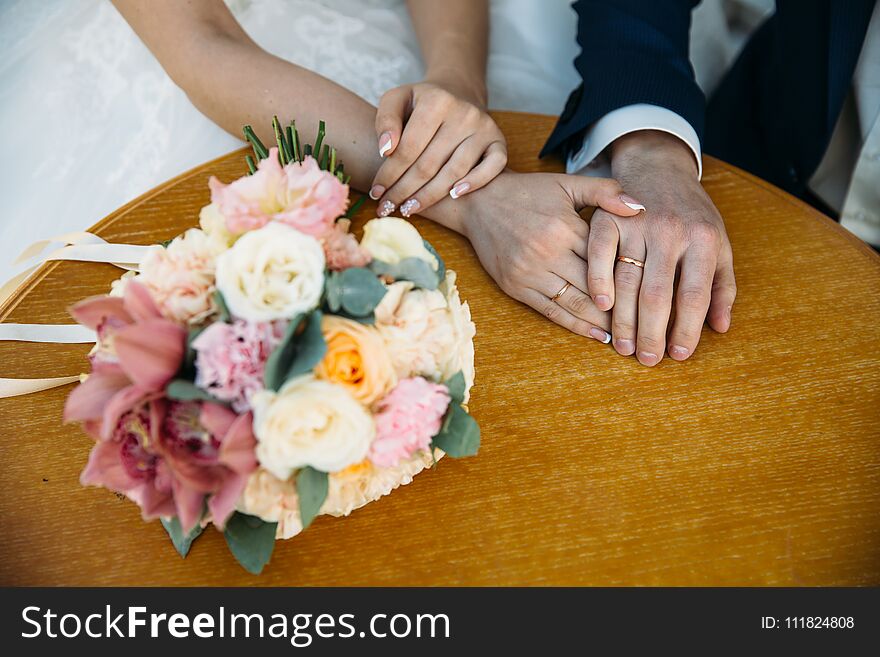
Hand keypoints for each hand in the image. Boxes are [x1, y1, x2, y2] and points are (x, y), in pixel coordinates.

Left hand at [369, 81, 506, 217]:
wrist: (457, 95)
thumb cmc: (420, 105)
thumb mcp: (397, 100)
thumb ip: (385, 120)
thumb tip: (386, 150)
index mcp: (436, 100)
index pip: (408, 148)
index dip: (389, 174)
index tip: (376, 192)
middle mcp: (464, 113)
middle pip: (429, 164)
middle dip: (404, 190)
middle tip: (388, 207)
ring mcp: (484, 128)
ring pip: (455, 172)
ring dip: (430, 196)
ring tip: (409, 208)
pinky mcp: (499, 141)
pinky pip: (492, 167)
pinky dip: (474, 183)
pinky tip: (453, 196)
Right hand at [457, 171, 642, 339]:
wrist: (479, 202)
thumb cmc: (529, 192)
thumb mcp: (567, 183)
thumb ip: (605, 192)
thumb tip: (641, 207)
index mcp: (564, 226)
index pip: (606, 258)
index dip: (633, 277)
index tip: (657, 291)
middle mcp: (546, 252)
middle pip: (594, 286)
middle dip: (624, 306)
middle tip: (652, 322)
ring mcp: (528, 272)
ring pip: (574, 303)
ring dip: (602, 322)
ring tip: (629, 334)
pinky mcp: (515, 286)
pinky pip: (551, 311)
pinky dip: (576, 326)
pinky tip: (597, 334)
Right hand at [586, 130, 736, 365]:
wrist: (658, 166)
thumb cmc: (692, 213)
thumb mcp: (718, 242)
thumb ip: (722, 285)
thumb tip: (720, 327)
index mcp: (704, 239)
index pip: (695, 294)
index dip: (687, 329)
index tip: (679, 355)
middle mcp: (671, 231)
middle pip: (658, 294)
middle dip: (651, 334)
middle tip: (647, 360)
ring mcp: (637, 223)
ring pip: (627, 281)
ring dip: (623, 320)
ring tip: (623, 347)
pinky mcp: (608, 218)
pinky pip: (599, 256)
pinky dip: (598, 282)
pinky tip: (602, 307)